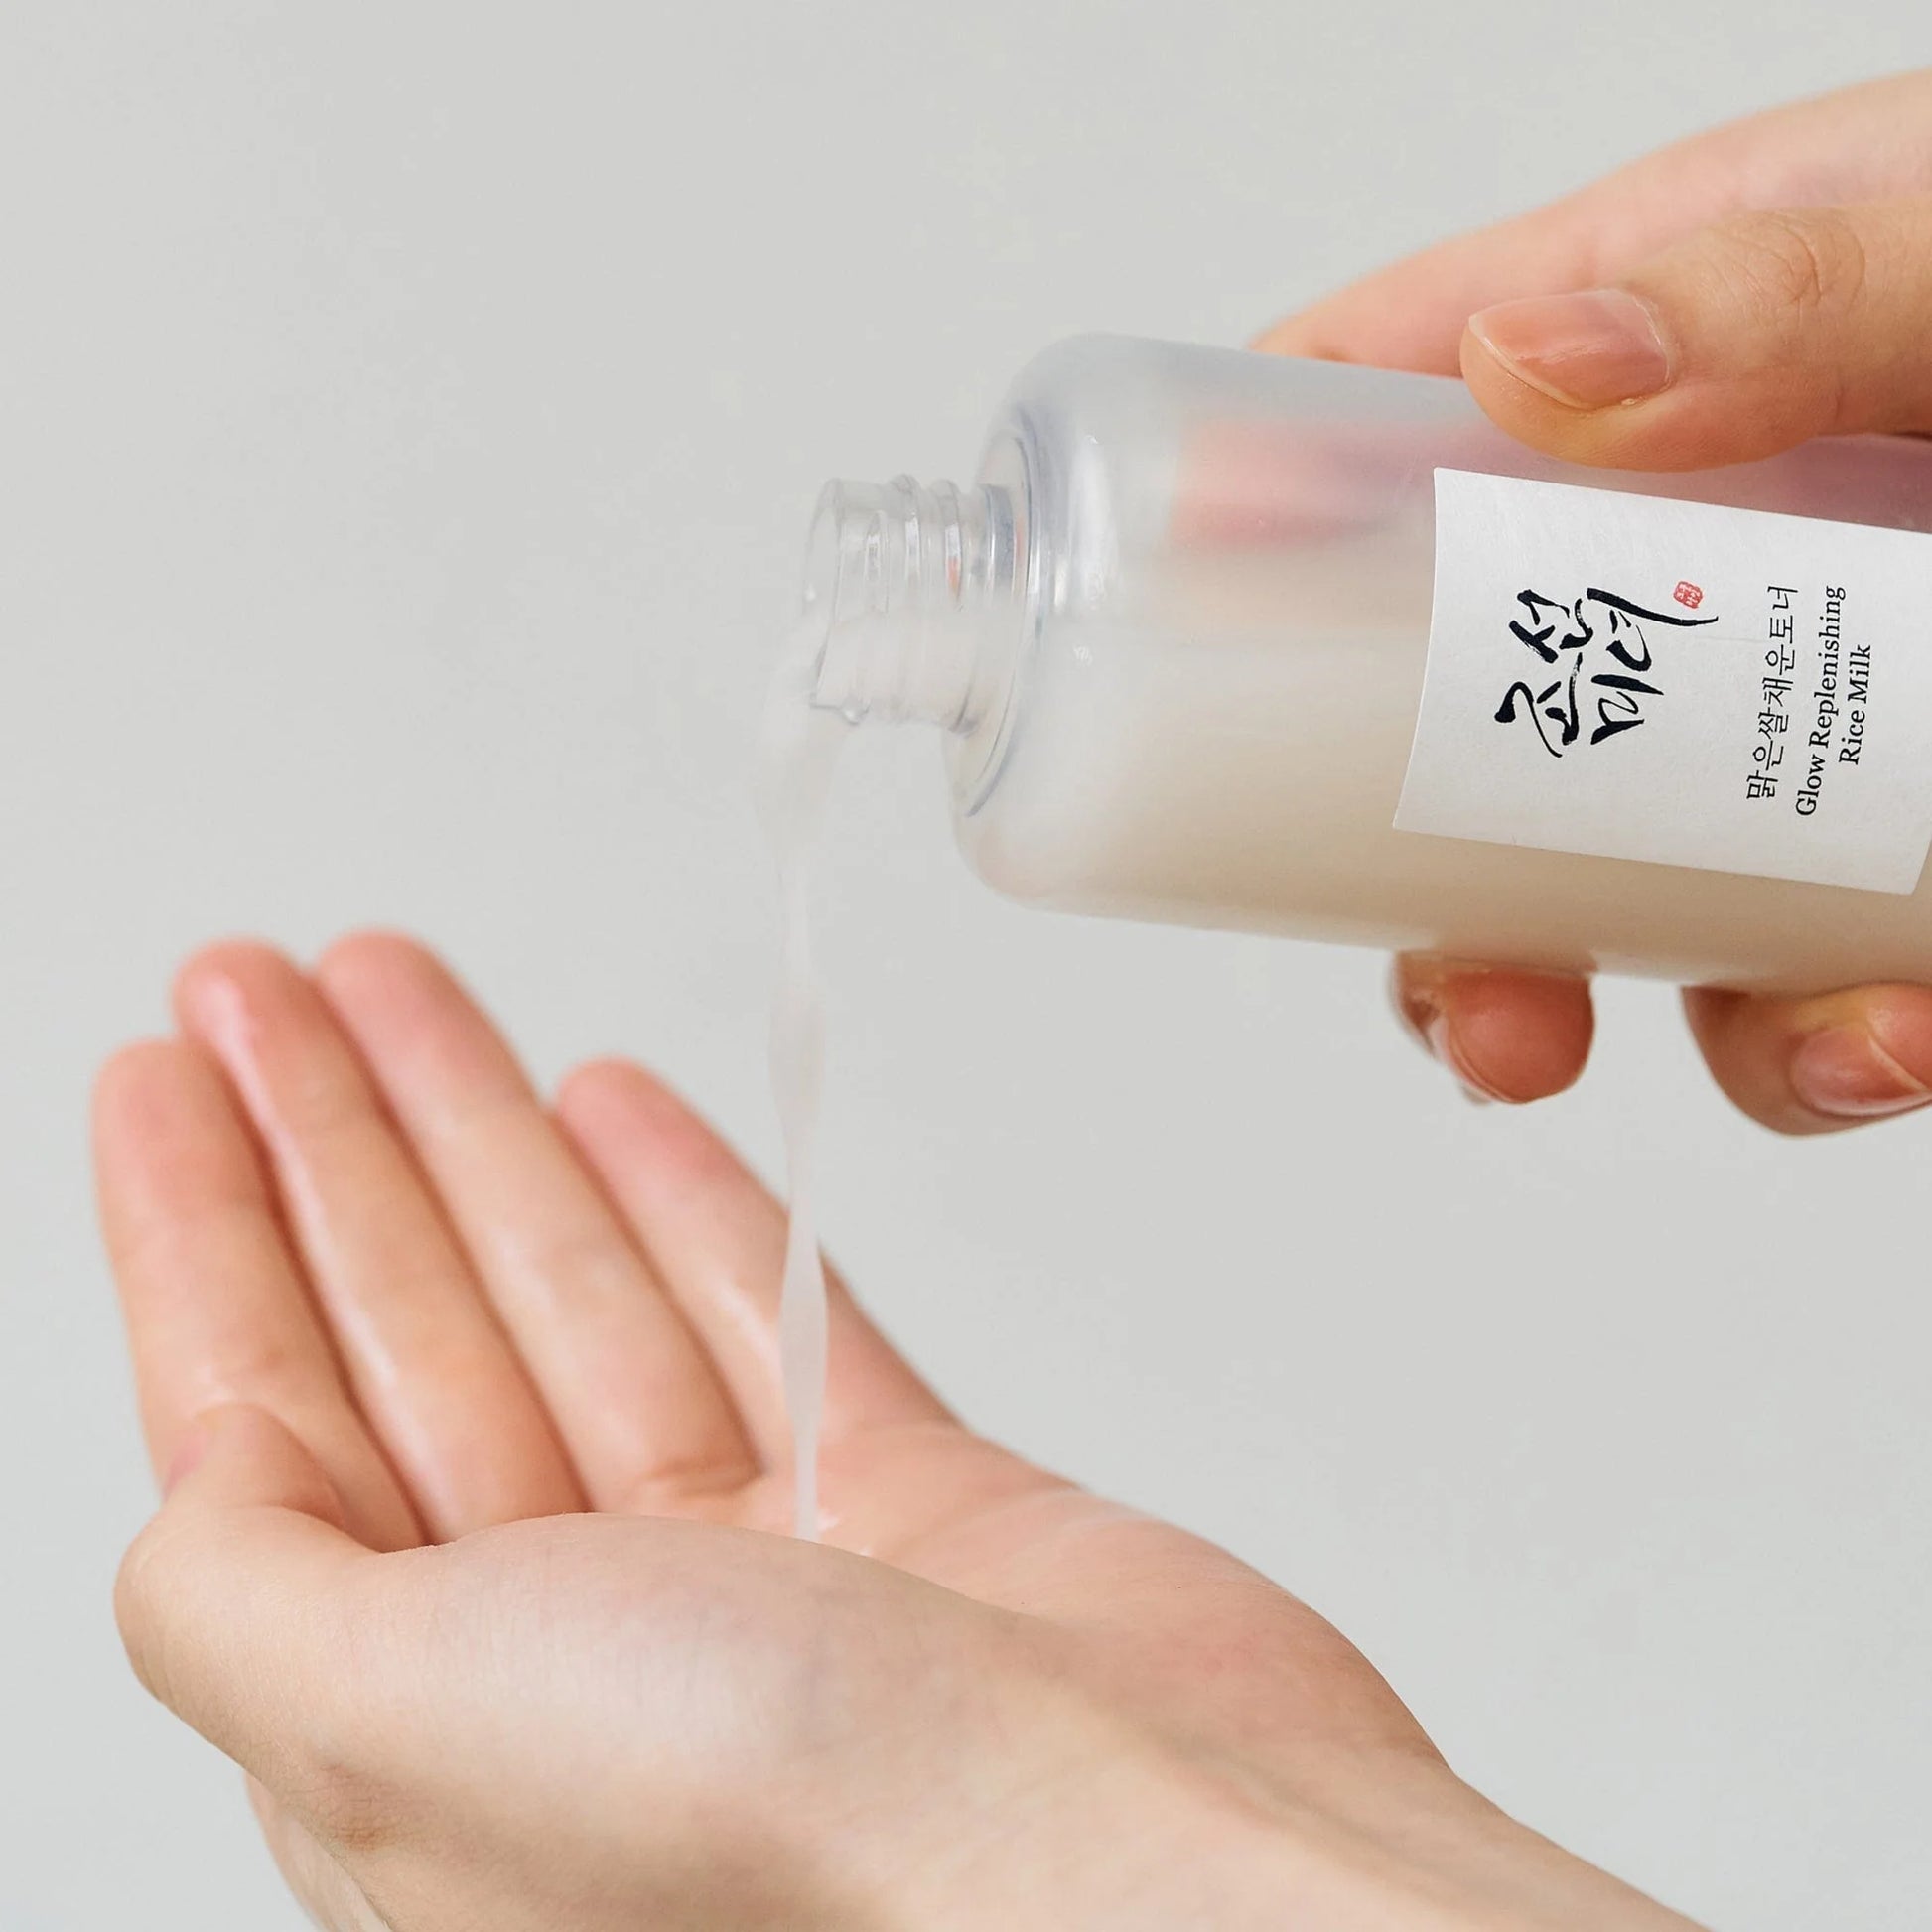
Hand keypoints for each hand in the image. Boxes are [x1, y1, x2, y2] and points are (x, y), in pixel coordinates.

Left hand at [100, 933, 1697, 1929]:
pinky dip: (682, 1203)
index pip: (263, 1426)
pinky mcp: (910, 1512)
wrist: (1144, 1875)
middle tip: (267, 986)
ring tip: (403, 997)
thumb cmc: (799, 1854)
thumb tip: (191, 1493)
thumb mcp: (408, 1731)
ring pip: (577, 1297)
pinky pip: (762, 1317)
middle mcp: (580, 1654)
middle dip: (334, 1148)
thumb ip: (251, 1603)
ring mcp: (756, 1577)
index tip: (167, 1079)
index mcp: (420, 1729)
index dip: (203, 1238)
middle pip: (416, 1334)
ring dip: (485, 1138)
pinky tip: (612, 1104)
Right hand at [1257, 67, 1931, 1132]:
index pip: (1370, 425)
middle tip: (1442, 969)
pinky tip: (1884, 1032)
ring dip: (1580, 995)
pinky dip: (1824, 1046)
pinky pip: (1811, 979)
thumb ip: (1779, 274)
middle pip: (1440, 724)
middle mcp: (1692, 556)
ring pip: (1599, 891)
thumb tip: (1533, 364)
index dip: (1235, 516)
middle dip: (1396, 881)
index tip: (1159, 616)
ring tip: (1639, 1036)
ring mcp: (1793, 714)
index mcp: (1654, 361)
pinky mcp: (1889, 845)